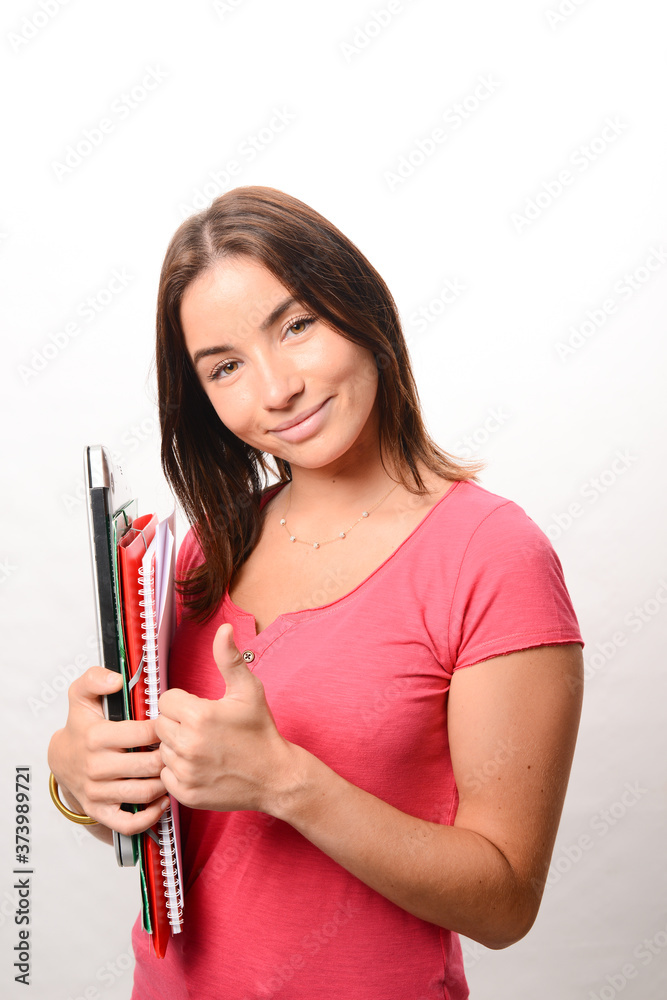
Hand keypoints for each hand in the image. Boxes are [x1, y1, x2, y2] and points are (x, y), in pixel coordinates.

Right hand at [48, 666, 169, 834]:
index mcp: (96, 736)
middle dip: (170, 758)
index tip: (172, 727)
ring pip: (144, 793)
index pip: (143, 734)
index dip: (164, 729)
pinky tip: (161, 800)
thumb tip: (116, 680)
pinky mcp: (98, 811)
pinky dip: (149, 816)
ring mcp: (97, 792)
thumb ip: (94, 678)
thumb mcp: (81, 695)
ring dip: (165, 784)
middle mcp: (96, 766)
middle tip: (181, 750)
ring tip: (174, 771)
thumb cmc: (80, 726)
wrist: (61, 759)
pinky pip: (128, 823)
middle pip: (149, 766)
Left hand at [156, 623, 295, 813]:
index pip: (166, 700)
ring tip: (203, 747)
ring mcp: (187, 771)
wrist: (275, 776)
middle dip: (178, 723)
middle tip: (202, 728)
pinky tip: (200, 765)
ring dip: (177, 747)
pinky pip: (166, 775)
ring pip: (162, 750)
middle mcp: (189, 744)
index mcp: (200, 715)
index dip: (182, 702)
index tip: (200, 708)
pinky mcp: (186, 793)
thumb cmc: (260, 731)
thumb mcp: (248, 690)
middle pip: (160, 724)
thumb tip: (223, 630)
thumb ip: (229, 658)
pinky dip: (179, 771)